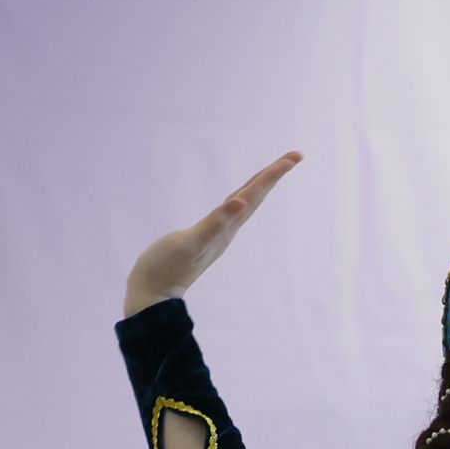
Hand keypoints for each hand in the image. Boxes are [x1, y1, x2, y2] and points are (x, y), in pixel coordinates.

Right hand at [123, 153, 297, 318]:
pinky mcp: (205, 237)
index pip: (255, 194)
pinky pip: (228, 212)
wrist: (154, 294)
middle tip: (295, 155)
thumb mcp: (190, 244)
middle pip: (256, 195)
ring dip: (260, 185)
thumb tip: (240, 203)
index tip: (294, 156)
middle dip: (274, 174)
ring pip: (245, 203)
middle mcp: (228, 229)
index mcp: (227, 227)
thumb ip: (215, 225)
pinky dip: (238, 200)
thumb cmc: (166, 268)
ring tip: (273, 171)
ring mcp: (218, 233)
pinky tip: (239, 200)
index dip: (273, 174)